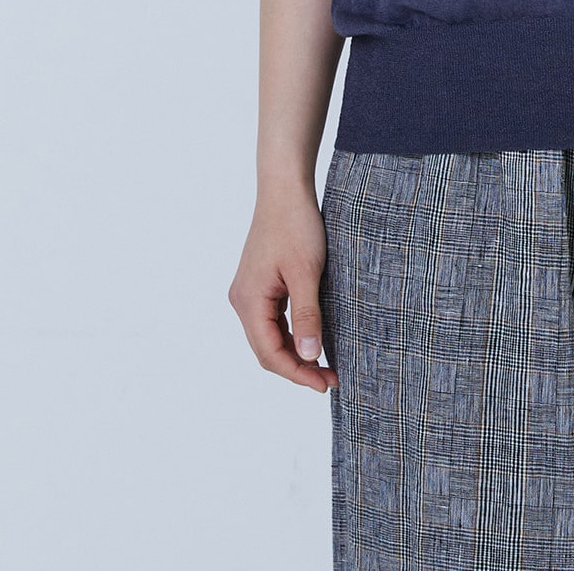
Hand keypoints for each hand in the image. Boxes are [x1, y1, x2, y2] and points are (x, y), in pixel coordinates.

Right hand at [229, 187, 338, 393]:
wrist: (285, 189)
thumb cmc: (296, 225)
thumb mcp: (306, 273)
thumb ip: (307, 315)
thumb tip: (309, 356)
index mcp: (249, 301)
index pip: (269, 353)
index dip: (297, 373)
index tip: (325, 384)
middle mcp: (243, 300)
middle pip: (267, 348)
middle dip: (297, 367)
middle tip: (330, 378)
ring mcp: (250, 291)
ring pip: (269, 335)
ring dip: (295, 351)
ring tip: (324, 364)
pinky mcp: (260, 283)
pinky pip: (273, 318)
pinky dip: (291, 332)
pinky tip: (312, 336)